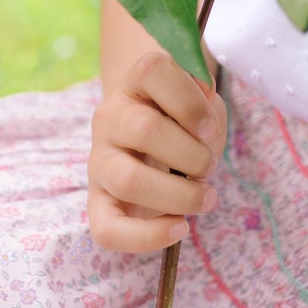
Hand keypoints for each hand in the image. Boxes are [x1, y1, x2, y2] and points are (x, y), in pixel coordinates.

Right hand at [88, 50, 227, 253]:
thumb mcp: (204, 104)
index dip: (189, 101)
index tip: (210, 127)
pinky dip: (147, 236)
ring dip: (179, 195)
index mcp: (137, 81)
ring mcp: (99, 160)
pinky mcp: (97, 201)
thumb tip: (202, 130)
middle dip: (191, 154)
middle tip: (208, 167)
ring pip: (128, 180)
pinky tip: (179, 228)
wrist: (155, 142)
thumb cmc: (185, 120)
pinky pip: (107, 228)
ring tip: (205, 198)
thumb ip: (206, 109)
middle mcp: (110, 116)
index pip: (153, 71)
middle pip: (144, 129)